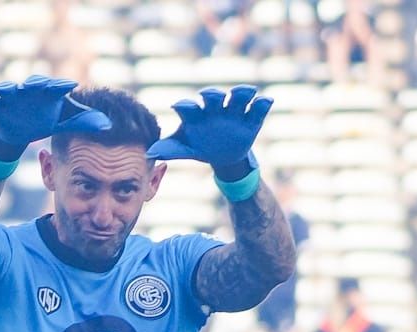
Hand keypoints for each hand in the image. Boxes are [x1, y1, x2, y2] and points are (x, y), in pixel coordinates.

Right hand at [0, 75, 110, 153]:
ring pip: (8, 88)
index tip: (71, 86)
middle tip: (36, 85)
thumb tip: (108, 125)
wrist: (21, 130)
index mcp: (47, 94)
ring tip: (4, 90)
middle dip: (33, 83)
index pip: (56, 87)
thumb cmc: (45, 120)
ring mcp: (11, 97)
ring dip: (5, 88)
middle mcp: (29, 91)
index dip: (62, 86)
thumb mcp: (64, 122)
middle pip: (31, 84)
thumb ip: (84, 122)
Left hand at [147, 85, 272, 171]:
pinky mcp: (251, 118)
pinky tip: (266, 100)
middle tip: (209, 94)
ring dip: (242, 92)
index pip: (189, 107)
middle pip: (213, 97)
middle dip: (212, 94)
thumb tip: (150, 153)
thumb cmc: (199, 146)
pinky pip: (257, 109)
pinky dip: (262, 103)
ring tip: (248, 91)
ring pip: (237, 97)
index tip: (178, 107)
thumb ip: (169, 149)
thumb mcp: (185, 148)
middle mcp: (215, 108)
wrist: (222, 155)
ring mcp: (234, 111)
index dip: (185, 106)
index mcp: (196, 114)